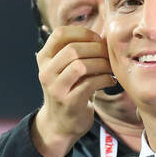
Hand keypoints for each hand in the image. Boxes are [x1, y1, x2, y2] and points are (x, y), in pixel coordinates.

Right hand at [32, 25, 117, 156]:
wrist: (60, 123)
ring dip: (101, 64)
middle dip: (96, 49)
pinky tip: (111, 81)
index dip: (82, 33)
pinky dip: (105, 79)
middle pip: (72, 49)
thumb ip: (76, 52)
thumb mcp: (64, 68)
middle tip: (109, 55)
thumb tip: (104, 35)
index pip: (60, 34)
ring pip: (80, 66)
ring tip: (110, 68)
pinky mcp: (68, 102)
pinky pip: (90, 84)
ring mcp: (55, 88)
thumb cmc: (69, 90)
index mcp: (44, 58)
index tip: (98, 40)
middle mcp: (46, 72)